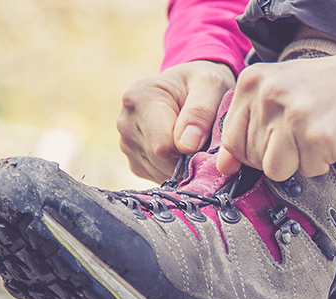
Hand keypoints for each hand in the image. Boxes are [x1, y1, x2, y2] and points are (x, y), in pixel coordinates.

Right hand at [118, 60, 234, 181]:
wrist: (189, 88)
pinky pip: (159, 177)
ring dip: (184, 164)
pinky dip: (176, 170)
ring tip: (193, 140)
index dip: (191, 148)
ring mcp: (126, 144)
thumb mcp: (210, 85)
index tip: (206, 135)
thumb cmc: (201, 83)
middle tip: (205, 138)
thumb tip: (187, 146)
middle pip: (161, 160)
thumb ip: (201, 111)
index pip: (163, 144)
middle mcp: (126, 122)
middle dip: (189, 157)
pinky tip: (183, 150)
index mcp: (138, 98)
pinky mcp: (134, 162)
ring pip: (161, 171)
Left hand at [217, 32, 335, 180]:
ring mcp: (293, 116)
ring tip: (318, 135)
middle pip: (253, 158)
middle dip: (279, 155)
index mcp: (252, 81)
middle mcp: (268, 95)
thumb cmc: (329, 89)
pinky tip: (335, 137)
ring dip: (299, 162)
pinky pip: (308, 171)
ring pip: (276, 170)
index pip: (231, 139)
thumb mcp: (280, 93)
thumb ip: (247, 126)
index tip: (278, 138)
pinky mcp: (318, 137)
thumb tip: (223, 167)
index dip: (254, 150)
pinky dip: (324, 162)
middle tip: (305, 131)